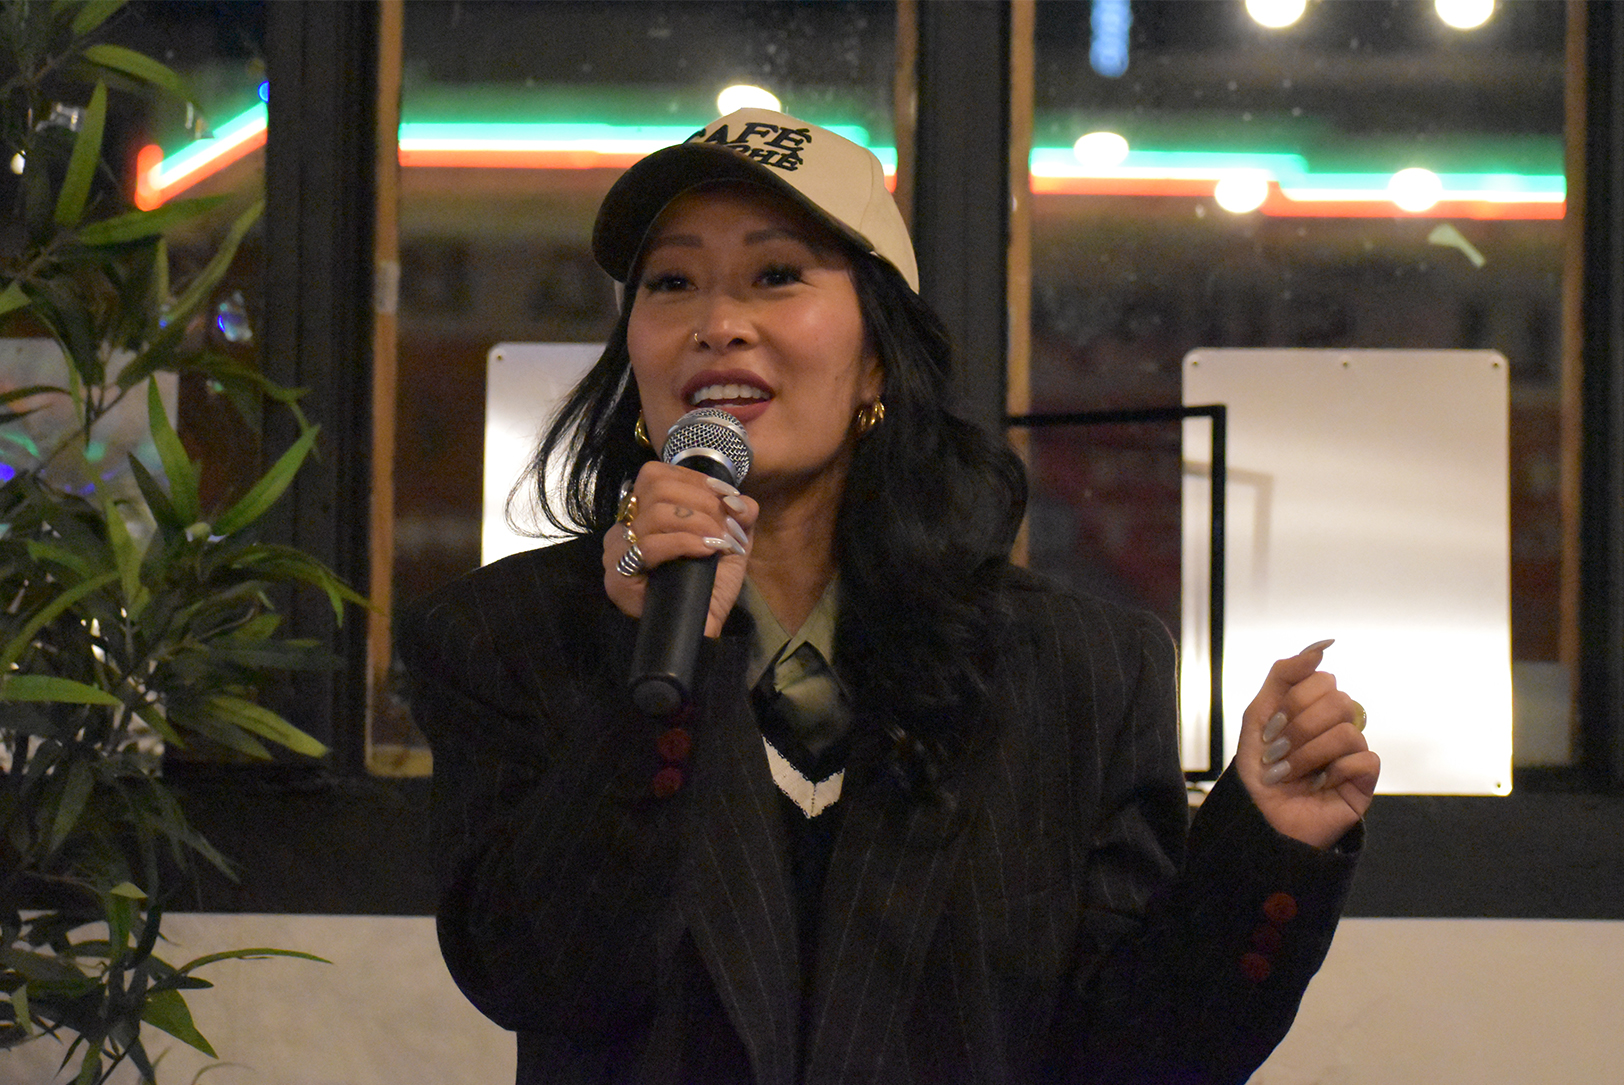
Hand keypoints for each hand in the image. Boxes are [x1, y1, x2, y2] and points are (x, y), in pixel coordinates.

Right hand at [603, 462, 757, 636]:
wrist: (698, 629)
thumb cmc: (709, 584)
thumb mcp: (731, 541)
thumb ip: (740, 514)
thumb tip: (740, 501)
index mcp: (644, 510)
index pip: (657, 473)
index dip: (696, 480)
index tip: (726, 498)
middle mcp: (625, 525)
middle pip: (654, 485)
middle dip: (701, 500)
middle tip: (724, 524)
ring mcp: (616, 550)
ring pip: (655, 513)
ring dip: (697, 522)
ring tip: (719, 540)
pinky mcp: (618, 577)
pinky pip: (649, 547)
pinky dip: (684, 543)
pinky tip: (706, 551)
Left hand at [1234, 640, 1379, 848]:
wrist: (1258, 817)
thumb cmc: (1258, 769)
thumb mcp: (1258, 713)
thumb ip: (1285, 673)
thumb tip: (1323, 645)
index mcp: (1313, 708)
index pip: (1321, 680)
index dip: (1293, 703)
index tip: (1271, 728)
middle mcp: (1336, 725)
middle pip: (1338, 701)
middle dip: (1299, 729)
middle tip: (1278, 752)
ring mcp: (1352, 752)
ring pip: (1348, 731)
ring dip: (1308, 755)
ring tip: (1290, 774)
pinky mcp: (1364, 779)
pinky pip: (1365, 758)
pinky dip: (1334, 772)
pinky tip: (1319, 785)